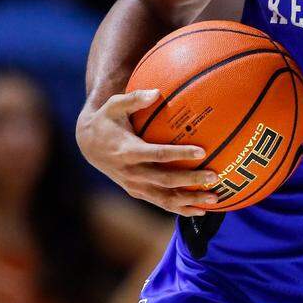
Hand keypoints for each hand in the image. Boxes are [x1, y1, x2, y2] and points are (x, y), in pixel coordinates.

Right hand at [76, 89, 218, 215]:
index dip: (179, 154)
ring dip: (190, 200)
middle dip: (190, 181)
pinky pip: (161, 203)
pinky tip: (201, 210)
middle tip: (215, 176)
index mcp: (127, 151)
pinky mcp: (137, 192)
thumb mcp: (114, 106)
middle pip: (165, 181)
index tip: (202, 151)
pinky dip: (181, 208)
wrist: (87, 145)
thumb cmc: (107, 120)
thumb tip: (156, 92)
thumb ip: (134, 98)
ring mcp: (134, 185)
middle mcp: (130, 172)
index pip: (157, 154)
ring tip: (215, 199)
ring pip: (165, 199)